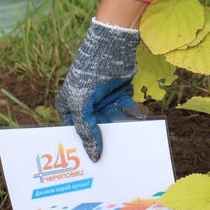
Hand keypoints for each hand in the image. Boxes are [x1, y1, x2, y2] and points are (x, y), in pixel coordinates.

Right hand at [56, 19, 148, 161]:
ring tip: (130, 140)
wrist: (112, 46)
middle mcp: (86, 105)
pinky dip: (133, 114)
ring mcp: (103, 100)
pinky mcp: (119, 95)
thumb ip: (87, 131)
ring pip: (114, 121)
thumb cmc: (89, 74)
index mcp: (69, 106)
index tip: (94, 163)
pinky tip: (140, 118)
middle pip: (97, 129)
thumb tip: (94, 156)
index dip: (84, 145)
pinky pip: (127, 110)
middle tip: (116, 157)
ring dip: (122, 128)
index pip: (76, 132)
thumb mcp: (81, 105)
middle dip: (106, 139)